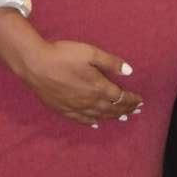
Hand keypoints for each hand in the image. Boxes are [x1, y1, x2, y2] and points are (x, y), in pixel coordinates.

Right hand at [19, 39, 142, 124]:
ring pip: (99, 116)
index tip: (141, 101)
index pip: (120, 97)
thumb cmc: (64, 55)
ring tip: (123, 118)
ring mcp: (75, 107)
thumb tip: (130, 71)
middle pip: (112, 109)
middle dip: (126, 110)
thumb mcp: (91, 53)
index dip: (132, 100)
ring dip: (112, 117)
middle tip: (137, 111)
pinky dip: (92, 122)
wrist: (36, 64)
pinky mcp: (63, 109)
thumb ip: (111, 62)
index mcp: (98, 87)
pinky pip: (82, 120)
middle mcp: (89, 101)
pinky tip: (96, 124)